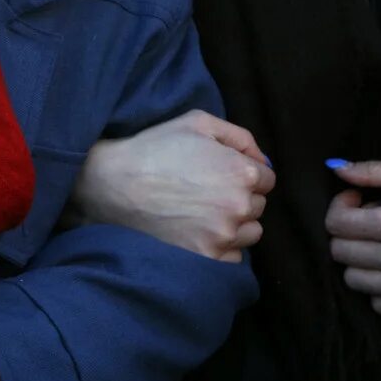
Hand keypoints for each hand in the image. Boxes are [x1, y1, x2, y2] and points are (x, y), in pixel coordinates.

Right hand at [68, 110, 273, 261]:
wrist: (114, 184)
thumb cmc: (155, 148)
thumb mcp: (197, 123)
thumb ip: (240, 137)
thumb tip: (263, 162)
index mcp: (242, 171)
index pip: (267, 179)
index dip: (243, 173)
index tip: (220, 174)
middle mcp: (239, 206)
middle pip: (258, 206)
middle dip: (239, 198)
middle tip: (207, 191)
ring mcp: (223, 235)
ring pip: (249, 233)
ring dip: (235, 224)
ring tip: (203, 213)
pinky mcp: (207, 258)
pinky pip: (232, 257)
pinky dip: (220, 247)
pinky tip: (197, 231)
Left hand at [325, 159, 380, 316]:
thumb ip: (377, 171)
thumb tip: (337, 170)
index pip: (336, 225)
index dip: (340, 207)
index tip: (357, 200)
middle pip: (340, 253)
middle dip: (347, 232)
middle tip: (371, 220)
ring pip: (354, 281)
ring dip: (360, 261)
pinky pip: (379, 304)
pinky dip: (379, 287)